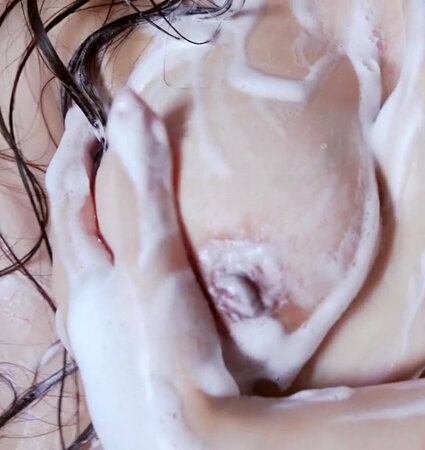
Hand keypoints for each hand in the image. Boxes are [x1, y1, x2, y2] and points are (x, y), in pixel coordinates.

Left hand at [47, 89, 237, 448]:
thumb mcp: (156, 260)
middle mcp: (86, 309)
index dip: (78, 156)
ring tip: (116, 218)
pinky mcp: (125, 364)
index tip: (92, 121)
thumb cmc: (169, 350)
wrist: (184, 436)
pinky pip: (110, 307)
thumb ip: (146, 187)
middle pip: (72, 239)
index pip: (71, 202)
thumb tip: (130, 108)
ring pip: (88, 277)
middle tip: (101, 159)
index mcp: (90, 280)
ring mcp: (101, 341)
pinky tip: (142, 292)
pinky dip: (119, 279)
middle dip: (81, 194)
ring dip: (98, 238)